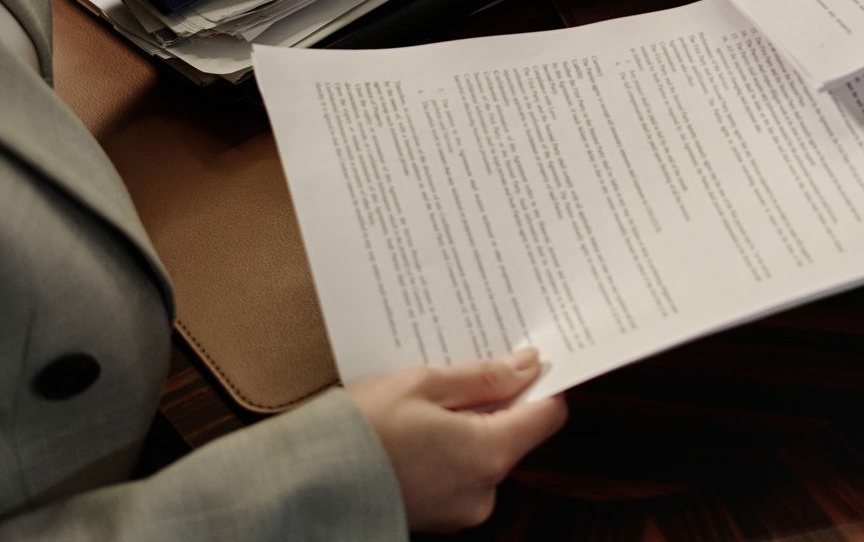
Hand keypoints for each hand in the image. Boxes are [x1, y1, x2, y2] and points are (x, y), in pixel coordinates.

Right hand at [347, 346, 567, 532]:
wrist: (300, 487)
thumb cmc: (359, 431)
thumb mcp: (423, 384)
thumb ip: (483, 377)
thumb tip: (527, 366)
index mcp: (489, 454)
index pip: (548, 415)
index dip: (543, 383)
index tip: (527, 360)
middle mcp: (483, 490)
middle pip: (516, 435)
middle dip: (497, 402)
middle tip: (464, 372)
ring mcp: (459, 510)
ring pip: (485, 455)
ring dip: (470, 426)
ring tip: (431, 400)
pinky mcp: (436, 518)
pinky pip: (459, 474)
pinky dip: (448, 450)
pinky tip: (417, 430)